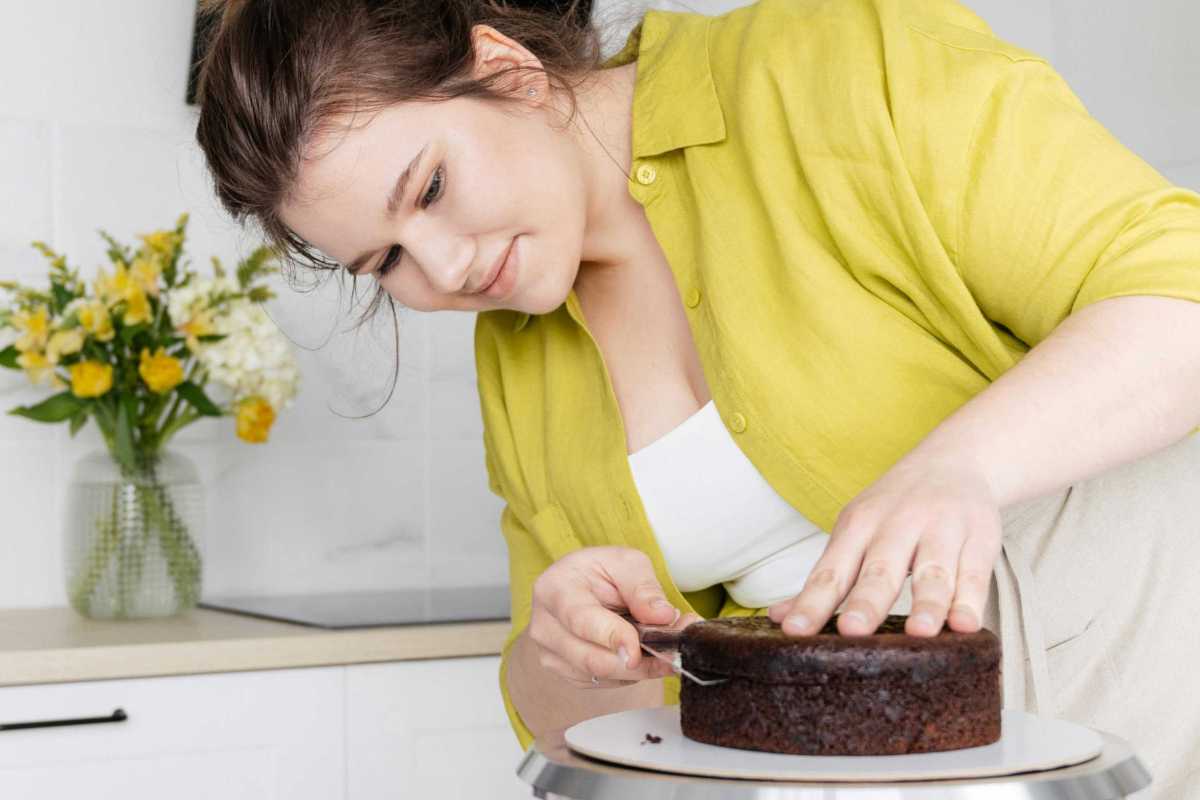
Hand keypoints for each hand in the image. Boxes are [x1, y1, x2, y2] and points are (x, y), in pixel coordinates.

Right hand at [528, 545, 701, 687]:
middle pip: (592, 658)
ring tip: (669, 646)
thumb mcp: (625, 563)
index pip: (581, 620)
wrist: (580, 590)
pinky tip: (645, 653)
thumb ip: (643, 587)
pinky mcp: (566, 675)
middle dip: (641, 660)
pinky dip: (633, 674)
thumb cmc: (600, 573)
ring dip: (644, 668)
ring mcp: (551, 656)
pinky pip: (605, 683)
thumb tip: (662, 616)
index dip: (611, 637)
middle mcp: (544, 627)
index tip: (637, 651)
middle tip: (677, 650)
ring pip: (602, 676)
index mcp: (554, 589)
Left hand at [767, 448, 1002, 636]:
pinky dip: (970, 600)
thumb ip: (826, 578)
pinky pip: (975, 573)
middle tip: (853, 632)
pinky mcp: (980, 537)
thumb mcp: (855, 530)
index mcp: (858, 525)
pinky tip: (965, 625)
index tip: (795, 631)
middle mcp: (897, 524)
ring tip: (920, 634)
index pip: (831, 571)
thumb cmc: (895, 508)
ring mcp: (941, 528)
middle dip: (866, 601)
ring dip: (926, 604)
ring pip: (932, 571)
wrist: (955, 459)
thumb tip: (778, 619)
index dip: (813, 602)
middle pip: (880, 569)